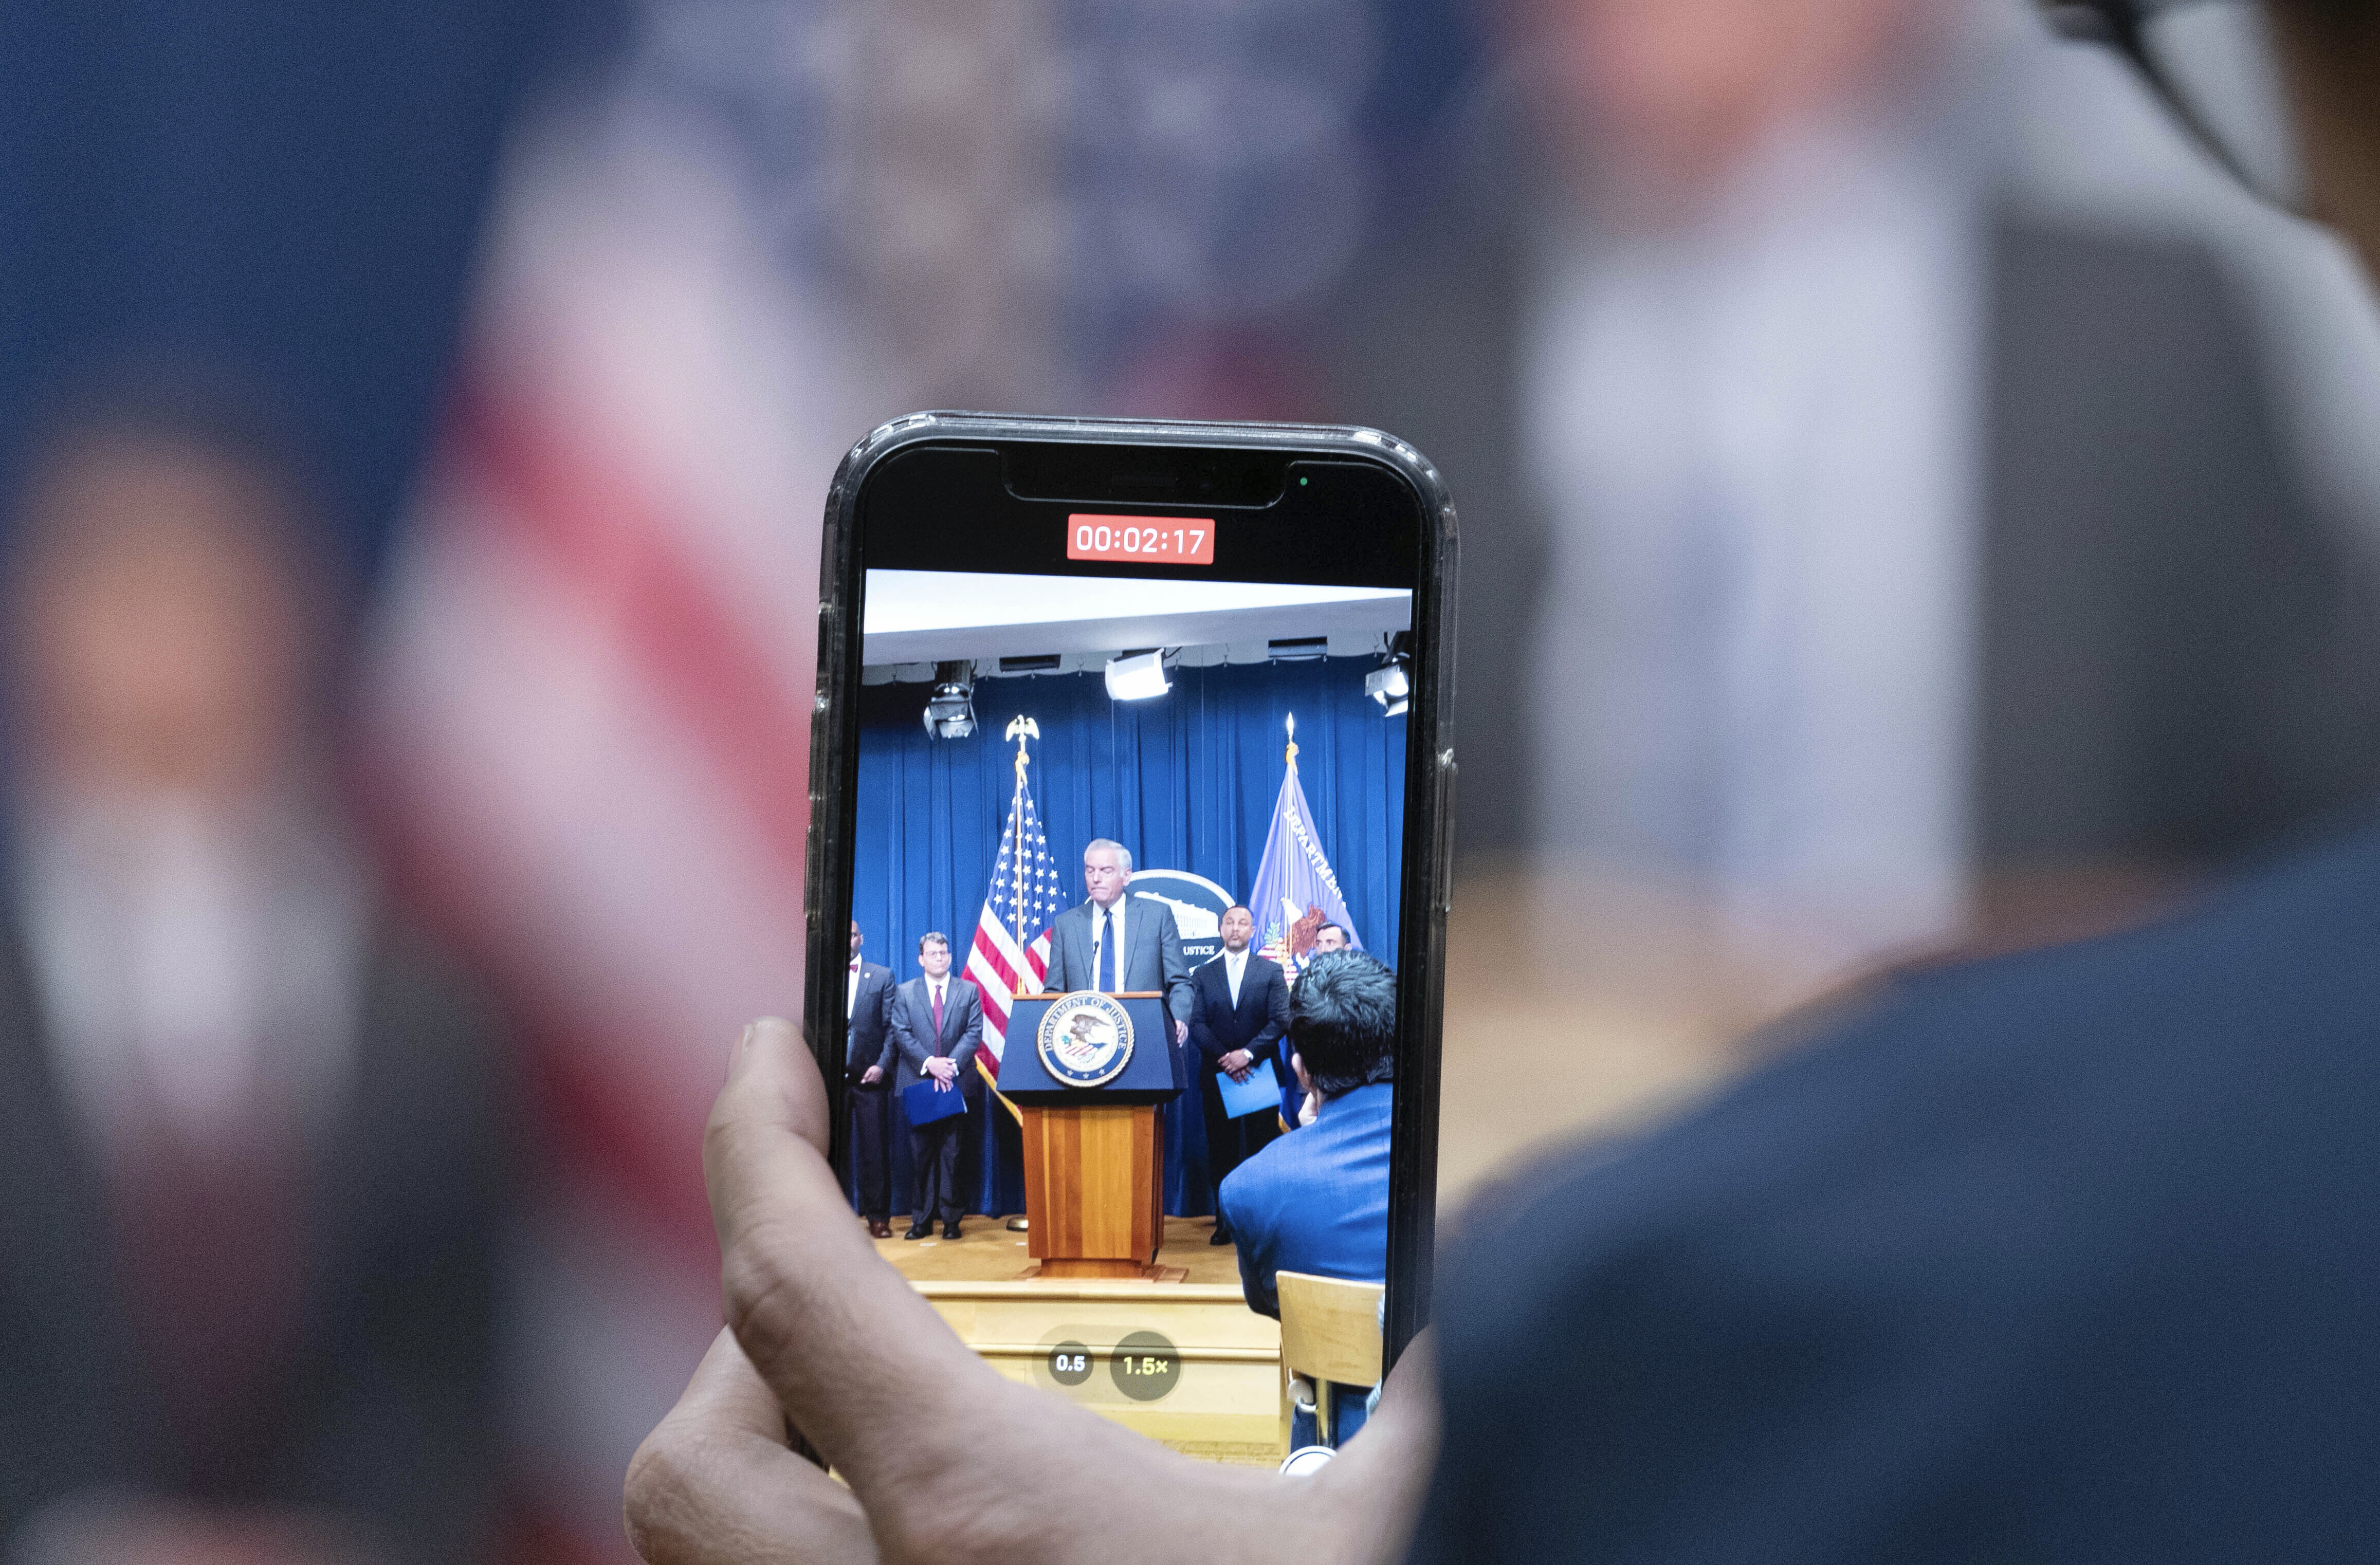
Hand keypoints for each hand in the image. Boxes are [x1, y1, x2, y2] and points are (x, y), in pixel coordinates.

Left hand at [624, 1022, 1439, 1564]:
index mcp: (984, 1521)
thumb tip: (1504, 1223)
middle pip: (690, 1456)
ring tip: (897, 1430)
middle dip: (748, 1351)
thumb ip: (1432, 1370)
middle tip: (870, 1297)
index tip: (768, 1050)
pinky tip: (934, 1549)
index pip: (790, 1286)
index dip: (755, 1142)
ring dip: (772, 1476)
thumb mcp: (1400, 1520)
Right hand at [923, 1056, 954, 1080]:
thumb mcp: (943, 1059)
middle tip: (953, 1074)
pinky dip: (946, 1081)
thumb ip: (949, 1060)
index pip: (952, 1069)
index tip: (955, 1071)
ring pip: (947, 1077)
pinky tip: (948, 1081)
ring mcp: (941, 1073)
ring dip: (950, 1078)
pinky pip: (943, 1079)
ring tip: (951, 1077)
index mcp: (946, 1065)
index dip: (955, 1070)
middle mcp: (944, 1069)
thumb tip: (955, 1060)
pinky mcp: (938, 1076)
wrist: (929, 1063)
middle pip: (951, 1073)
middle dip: (953, 1074)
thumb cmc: (937, 1060)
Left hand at [1218, 1050, 1252, 1076]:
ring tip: (1225, 1070)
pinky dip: (1230, 1071)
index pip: (1222, 1059)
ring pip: (1227, 1068)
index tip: (1218, 1062)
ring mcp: (1233, 1064)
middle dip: (1222, 1066)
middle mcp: (1230, 1060)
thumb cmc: (1240, 1052)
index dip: (1220, 1061)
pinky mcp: (1236, 1067)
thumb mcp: (1233, 1052)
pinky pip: (1232, 1070)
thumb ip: (1229, 1055)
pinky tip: (1230, 1071)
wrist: (1246, 1054)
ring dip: (1226, 1070)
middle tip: (1222, 1066)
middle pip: (1223, 1064)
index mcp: (1229, 1056)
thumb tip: (1227, 1055)